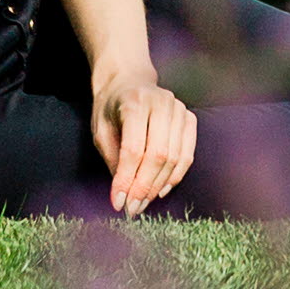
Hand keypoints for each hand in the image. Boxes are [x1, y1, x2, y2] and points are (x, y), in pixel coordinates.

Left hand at [93, 65, 198, 214]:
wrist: (129, 79)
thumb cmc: (111, 107)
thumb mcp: (100, 129)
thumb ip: (112, 158)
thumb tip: (124, 192)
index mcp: (134, 102)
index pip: (134, 149)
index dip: (127, 179)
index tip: (119, 202)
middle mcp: (161, 103)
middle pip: (158, 155)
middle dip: (144, 187)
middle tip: (132, 208)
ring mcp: (179, 109)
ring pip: (174, 157)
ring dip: (158, 185)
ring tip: (143, 202)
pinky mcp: (189, 118)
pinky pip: (187, 154)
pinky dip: (175, 176)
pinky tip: (160, 190)